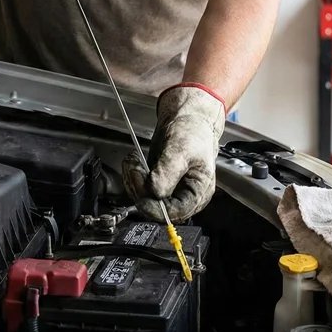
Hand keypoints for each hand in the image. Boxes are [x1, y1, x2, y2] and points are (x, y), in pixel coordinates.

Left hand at [121, 84, 225, 222]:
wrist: (188, 119)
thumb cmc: (193, 132)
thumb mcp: (182, 150)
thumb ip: (168, 172)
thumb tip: (154, 192)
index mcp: (199, 192)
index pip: (176, 213)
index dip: (156, 209)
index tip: (141, 197)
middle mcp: (184, 195)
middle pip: (158, 209)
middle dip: (141, 191)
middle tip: (133, 170)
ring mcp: (170, 190)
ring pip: (146, 200)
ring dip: (134, 183)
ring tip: (133, 162)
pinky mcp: (157, 183)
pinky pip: (141, 189)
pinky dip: (133, 178)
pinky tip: (134, 164)